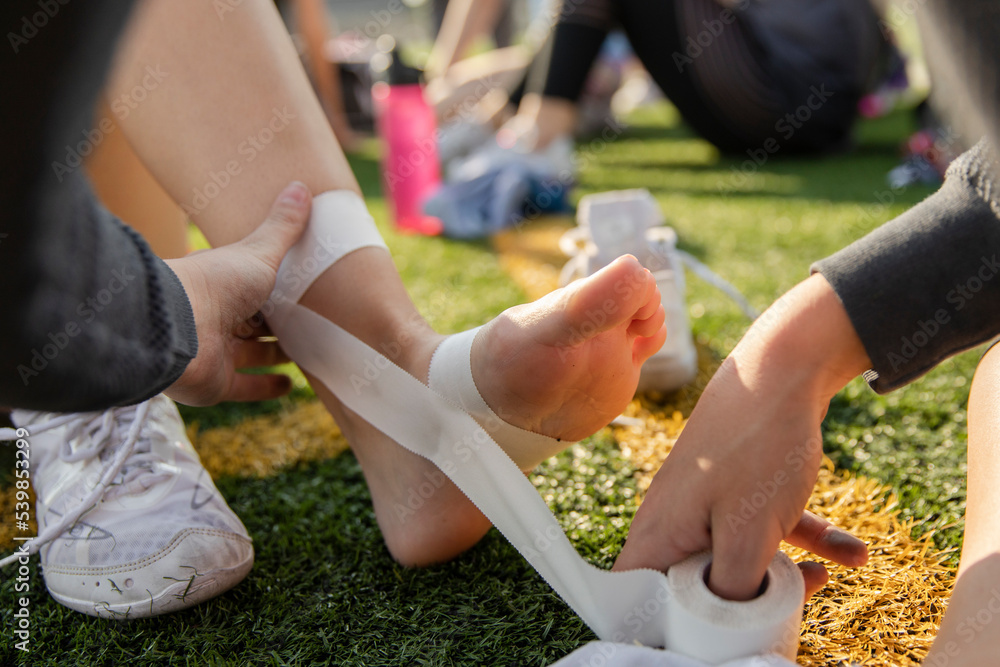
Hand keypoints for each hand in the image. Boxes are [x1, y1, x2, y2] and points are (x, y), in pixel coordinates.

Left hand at [163, 182, 310, 405]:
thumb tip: (302, 185)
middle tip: (313, 325)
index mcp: (226, 286)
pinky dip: (266, 388)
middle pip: (255, 323)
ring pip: (252, 355)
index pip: (256, 287)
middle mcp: (219, 318)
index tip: (304, 291)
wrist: (175, 329)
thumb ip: (283, 227)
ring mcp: (217, 352)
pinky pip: (244, 387)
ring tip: (308, 354)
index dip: (279, 289)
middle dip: (280, 325)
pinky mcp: (216, 383)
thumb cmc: (213, 284)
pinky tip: (290, 385)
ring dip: (275, 356)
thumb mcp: (259, 252)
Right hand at [614, 275, 871, 600]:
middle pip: (694, 584)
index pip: (637, 596)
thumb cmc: (757, 447)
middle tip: (775, 609)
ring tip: (822, 583)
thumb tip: (728, 622)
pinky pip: (763, 525)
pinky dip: (802, 538)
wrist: (784, 369)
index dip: (664, 625)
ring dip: (782, 574)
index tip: (707, 637)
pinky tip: (851, 551)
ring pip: (736, 555)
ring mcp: (705, 501)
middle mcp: (674, 520)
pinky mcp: (736, 486)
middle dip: (738, 603)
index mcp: (659, 534)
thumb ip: (732, 588)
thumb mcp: (749, 532)